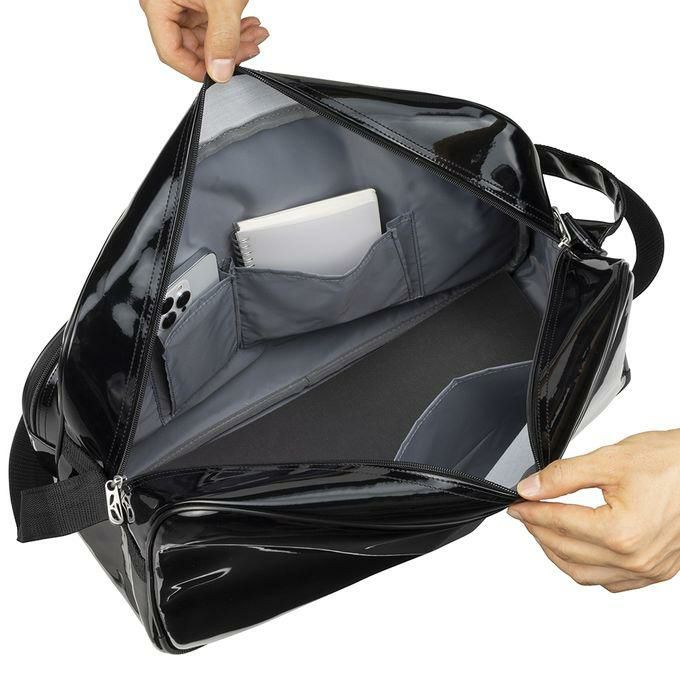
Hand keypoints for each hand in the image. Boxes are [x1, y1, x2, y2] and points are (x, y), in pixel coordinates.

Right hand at [140, 0, 268, 82]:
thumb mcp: (223, 2)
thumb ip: (223, 39)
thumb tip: (220, 72)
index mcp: (157, 2)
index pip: (171, 53)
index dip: (197, 69)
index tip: (222, 76)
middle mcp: (163, 2)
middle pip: (189, 46)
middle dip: (223, 52)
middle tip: (250, 50)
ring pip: (202, 35)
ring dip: (232, 40)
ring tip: (256, 35)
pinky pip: (209, 20)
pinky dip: (230, 26)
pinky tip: (249, 25)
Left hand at [508, 430, 679, 591]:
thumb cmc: (673, 462)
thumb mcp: (609, 460)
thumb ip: (563, 477)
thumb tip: (530, 488)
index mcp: (621, 532)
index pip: (559, 524)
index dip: (531, 512)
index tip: (517, 504)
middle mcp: (636, 558)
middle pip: (567, 552)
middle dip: (539, 531)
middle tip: (526, 513)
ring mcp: (649, 569)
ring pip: (586, 575)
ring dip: (558, 554)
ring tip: (544, 530)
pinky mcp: (658, 570)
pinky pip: (613, 582)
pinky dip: (588, 568)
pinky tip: (578, 550)